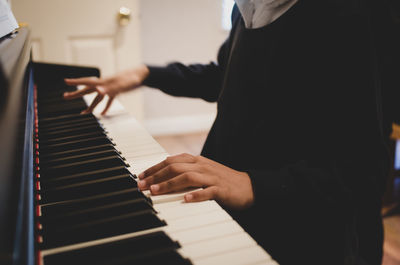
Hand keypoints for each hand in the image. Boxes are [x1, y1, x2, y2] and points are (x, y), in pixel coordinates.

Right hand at [63, 65, 148, 114]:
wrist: (143, 75)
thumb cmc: (133, 79)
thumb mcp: (122, 85)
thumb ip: (110, 89)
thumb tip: (99, 92)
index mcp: (104, 82)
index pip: (87, 82)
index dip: (76, 82)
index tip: (65, 81)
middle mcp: (105, 85)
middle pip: (88, 90)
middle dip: (76, 94)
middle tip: (65, 97)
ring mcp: (110, 88)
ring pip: (97, 98)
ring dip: (90, 106)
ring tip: (83, 113)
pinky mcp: (117, 92)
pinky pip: (108, 101)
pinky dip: (105, 107)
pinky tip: (102, 113)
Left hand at [138, 153, 253, 209]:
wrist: (248, 186)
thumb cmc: (221, 180)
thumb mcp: (202, 171)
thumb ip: (185, 171)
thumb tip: (162, 176)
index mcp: (197, 161)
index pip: (171, 160)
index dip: (154, 168)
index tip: (140, 177)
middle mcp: (202, 166)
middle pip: (175, 167)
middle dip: (156, 176)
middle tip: (142, 185)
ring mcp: (212, 177)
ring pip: (188, 177)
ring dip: (170, 184)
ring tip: (156, 191)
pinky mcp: (221, 189)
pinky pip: (208, 191)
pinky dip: (196, 194)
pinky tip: (186, 199)